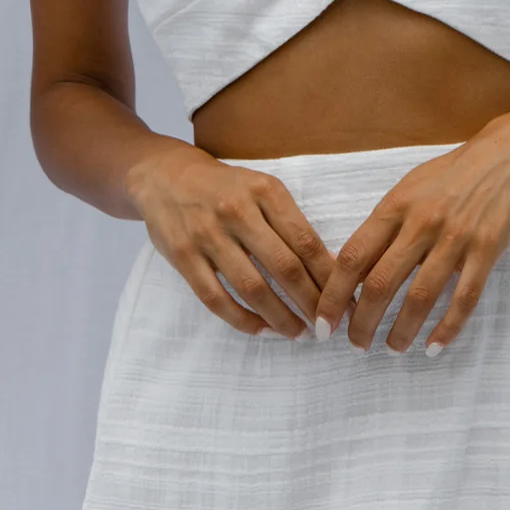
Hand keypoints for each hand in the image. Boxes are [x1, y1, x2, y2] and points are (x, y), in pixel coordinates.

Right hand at [126, 140, 335, 338]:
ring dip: (280, 317)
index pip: (306, 241)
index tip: (345, 301)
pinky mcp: (183, 257)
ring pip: (252, 288)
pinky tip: (262, 329)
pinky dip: (242, 320)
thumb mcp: (263, 191)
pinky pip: (216, 298)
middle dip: (311, 303)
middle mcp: (237, 211)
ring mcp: (207, 234)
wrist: (164, 176)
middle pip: (285, 267)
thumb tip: (330, 266)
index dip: (329, 277)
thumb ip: (293, 224)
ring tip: (299, 333)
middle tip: (326, 327)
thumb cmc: (226, 188)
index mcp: (265, 191)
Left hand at [313, 112, 509, 353]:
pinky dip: (447, 328)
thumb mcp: (410, 188)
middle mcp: (420, 223)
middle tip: (356, 346)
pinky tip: (434, 346)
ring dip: (401, 331)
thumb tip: (353, 267)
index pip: (352, 258)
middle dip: (361, 323)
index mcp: (395, 207)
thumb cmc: (454, 173)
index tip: (322, 324)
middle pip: (379, 283)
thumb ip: (384, 225)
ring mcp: (455, 238)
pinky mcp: (488, 250)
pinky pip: (464, 298)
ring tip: (393, 348)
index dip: (333, 296)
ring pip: (420, 297)